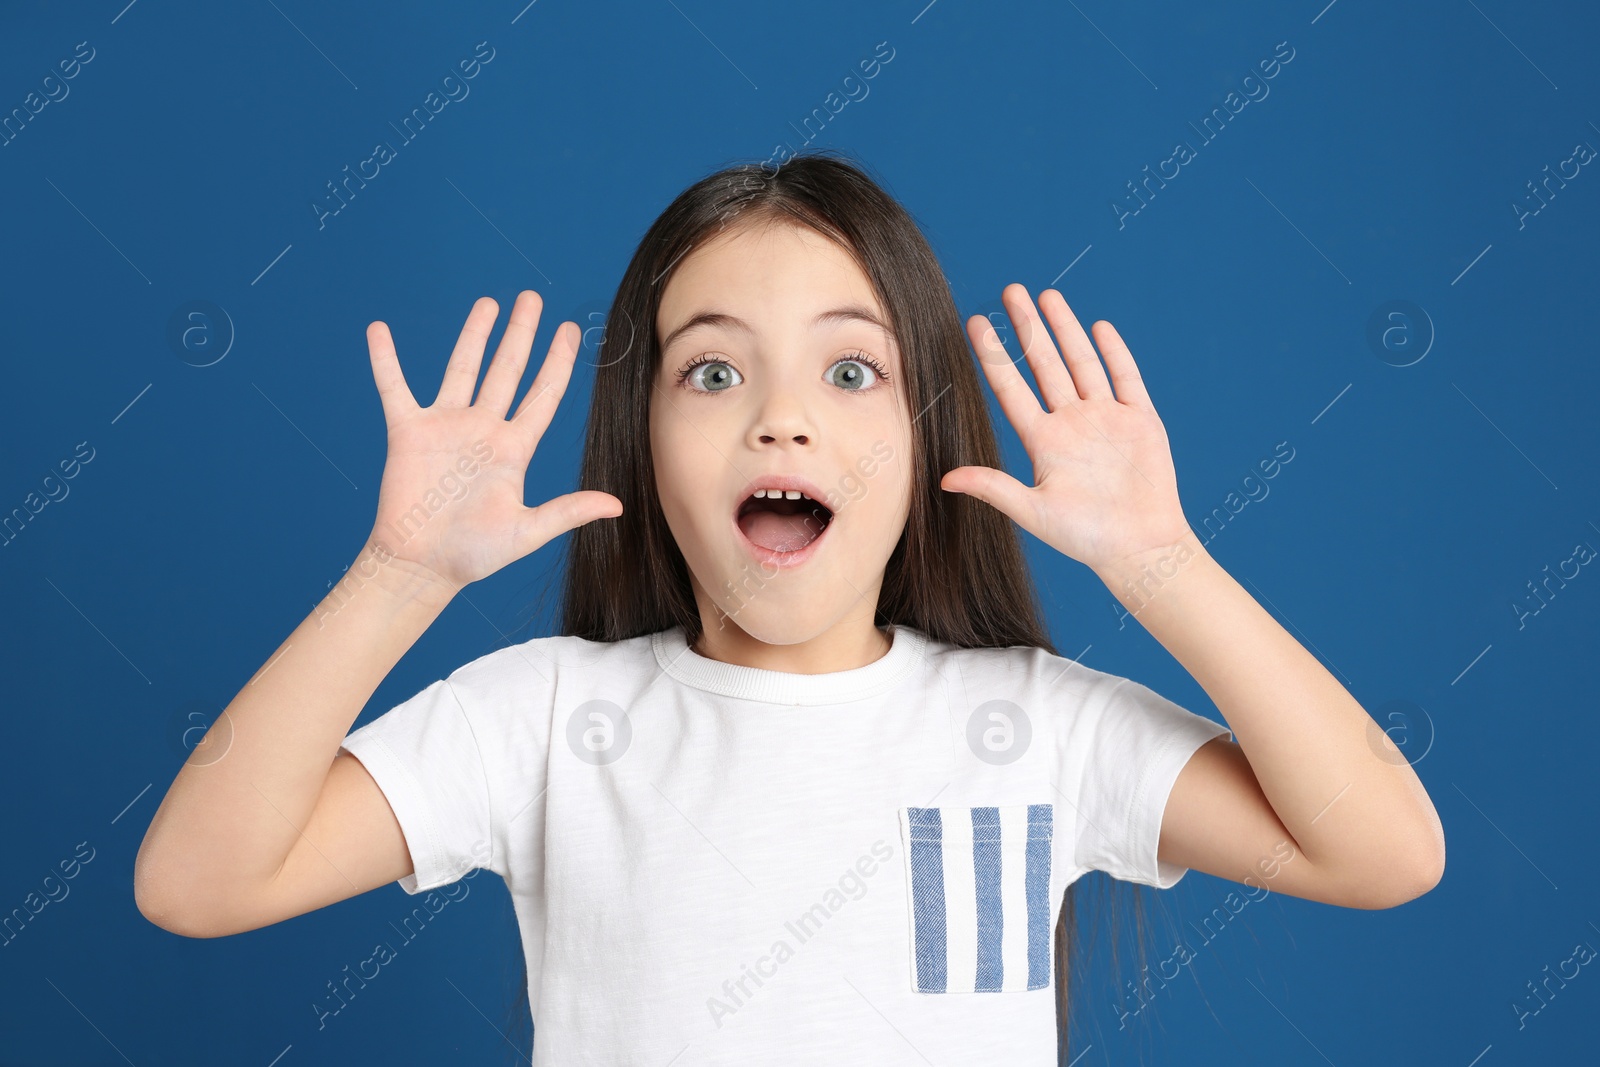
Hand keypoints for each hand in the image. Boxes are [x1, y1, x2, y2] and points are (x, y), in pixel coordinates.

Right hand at [363, 290, 621, 593]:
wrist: (421, 565)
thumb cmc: (473, 555)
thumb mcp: (527, 531)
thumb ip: (568, 511)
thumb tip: (618, 506)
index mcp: (513, 449)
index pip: (542, 396)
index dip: (557, 363)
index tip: (569, 331)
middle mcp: (483, 430)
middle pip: (507, 371)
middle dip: (521, 334)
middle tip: (533, 298)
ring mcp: (446, 426)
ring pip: (462, 368)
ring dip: (474, 335)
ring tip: (489, 303)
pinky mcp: (408, 432)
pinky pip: (394, 388)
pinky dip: (385, 360)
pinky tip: (379, 330)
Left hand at [940, 283, 1189, 576]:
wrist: (1141, 549)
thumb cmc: (1086, 538)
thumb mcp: (1033, 511)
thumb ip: (994, 488)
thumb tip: (944, 480)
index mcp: (1044, 442)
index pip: (1011, 388)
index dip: (993, 356)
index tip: (976, 324)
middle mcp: (1072, 424)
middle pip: (1045, 365)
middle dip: (1028, 328)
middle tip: (1010, 291)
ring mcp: (1107, 419)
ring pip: (1082, 363)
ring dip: (1066, 330)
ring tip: (1047, 296)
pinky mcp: (1141, 422)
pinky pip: (1126, 378)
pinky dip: (1114, 353)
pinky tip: (1098, 327)